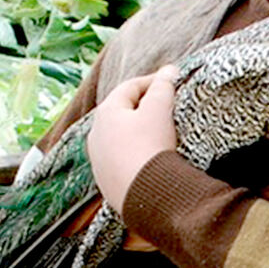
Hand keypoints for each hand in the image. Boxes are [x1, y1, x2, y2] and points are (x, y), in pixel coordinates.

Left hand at [88, 66, 177, 212]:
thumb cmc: (151, 146)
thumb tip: (169, 70)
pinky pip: (122, 161)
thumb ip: (163, 86)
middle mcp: (96, 135)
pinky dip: (136, 155)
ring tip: (160, 135)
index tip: (172, 81)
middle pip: (122, 113)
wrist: (147, 196)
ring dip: (138, 133)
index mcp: (105, 113)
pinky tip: (151, 160)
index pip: (130, 87)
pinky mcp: (107, 183)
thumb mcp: (159, 110)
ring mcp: (99, 161)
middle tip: (167, 106)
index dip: (153, 81)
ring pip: (120, 138)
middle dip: (144, 107)